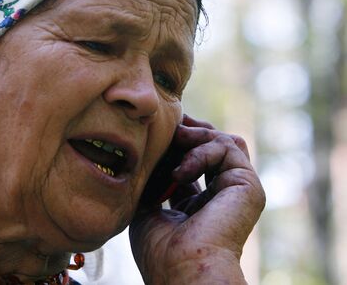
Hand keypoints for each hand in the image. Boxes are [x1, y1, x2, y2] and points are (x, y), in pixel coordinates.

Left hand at [129, 115, 265, 284]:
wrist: (182, 270)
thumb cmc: (161, 250)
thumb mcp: (148, 208)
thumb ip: (153, 180)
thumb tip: (148, 152)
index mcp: (200, 203)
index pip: (191, 162)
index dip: (175, 143)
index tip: (156, 132)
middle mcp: (221, 195)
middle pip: (211, 146)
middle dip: (187, 132)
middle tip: (167, 125)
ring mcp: (237, 190)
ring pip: (224, 142)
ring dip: (195, 135)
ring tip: (174, 139)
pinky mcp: (247, 186)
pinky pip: (227, 148)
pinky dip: (201, 151)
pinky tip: (180, 171)